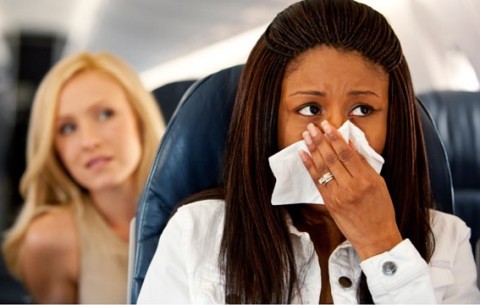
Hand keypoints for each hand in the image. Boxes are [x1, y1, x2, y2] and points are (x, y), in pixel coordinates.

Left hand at [299, 120, 401, 259]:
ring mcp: (338, 195)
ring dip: (312, 149)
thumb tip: (350, 144)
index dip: (335, 138)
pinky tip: (303, 154)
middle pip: (332, 158)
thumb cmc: (381, 210)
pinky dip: (309, 166)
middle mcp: (350, 186)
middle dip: (320, 140)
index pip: (347, 153)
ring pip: (322, 168)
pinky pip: (317, 181)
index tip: (327, 126)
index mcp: (366, 180)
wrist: (376, 237)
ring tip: (306, 136)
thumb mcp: (379, 183)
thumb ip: (364, 164)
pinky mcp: (329, 203)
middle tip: (312, 127)